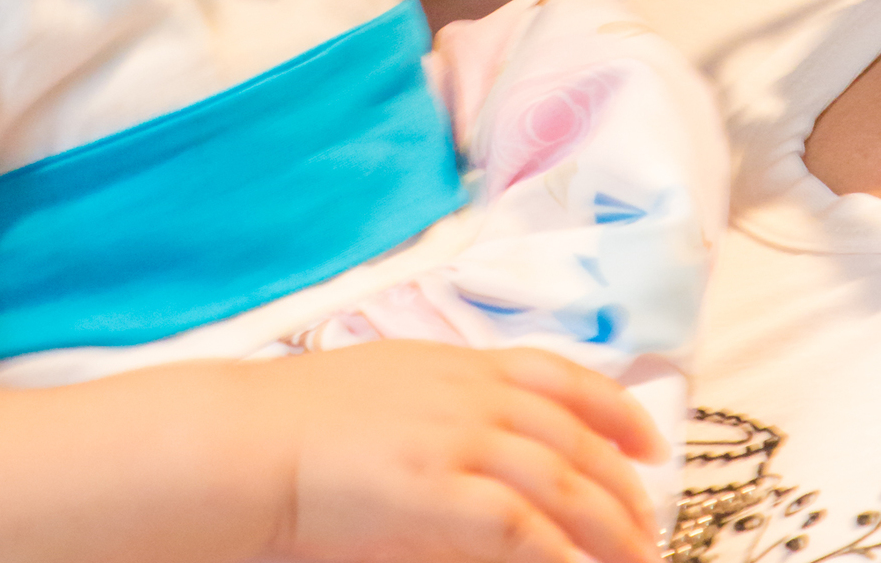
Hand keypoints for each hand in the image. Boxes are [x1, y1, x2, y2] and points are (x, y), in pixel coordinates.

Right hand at [251, 341, 665, 562]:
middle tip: (649, 529)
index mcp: (460, 364)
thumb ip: (449, 396)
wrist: (256, 439)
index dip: (617, 408)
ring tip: (638, 560)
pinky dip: (564, 554)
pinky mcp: (442, 496)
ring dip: (612, 529)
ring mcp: (459, 444)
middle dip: (625, 488)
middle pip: (577, 439)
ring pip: (566, 485)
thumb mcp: (393, 381)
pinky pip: (525, 530)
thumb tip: (495, 427)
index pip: (562, 376)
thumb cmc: (309, 416)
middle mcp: (472, 397)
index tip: (651, 441)